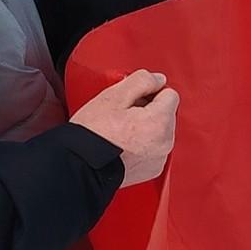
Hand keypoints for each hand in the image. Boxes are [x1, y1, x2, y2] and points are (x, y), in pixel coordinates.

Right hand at [70, 70, 179, 187]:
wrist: (80, 166)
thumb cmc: (93, 134)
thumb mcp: (113, 97)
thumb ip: (141, 81)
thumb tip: (158, 79)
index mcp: (159, 122)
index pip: (170, 94)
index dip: (150, 91)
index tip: (133, 97)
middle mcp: (165, 142)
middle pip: (166, 114)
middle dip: (148, 109)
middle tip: (122, 114)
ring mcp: (159, 158)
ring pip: (161, 132)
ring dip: (146, 127)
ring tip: (120, 130)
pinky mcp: (152, 170)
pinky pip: (154, 150)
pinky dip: (143, 145)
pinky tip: (123, 144)